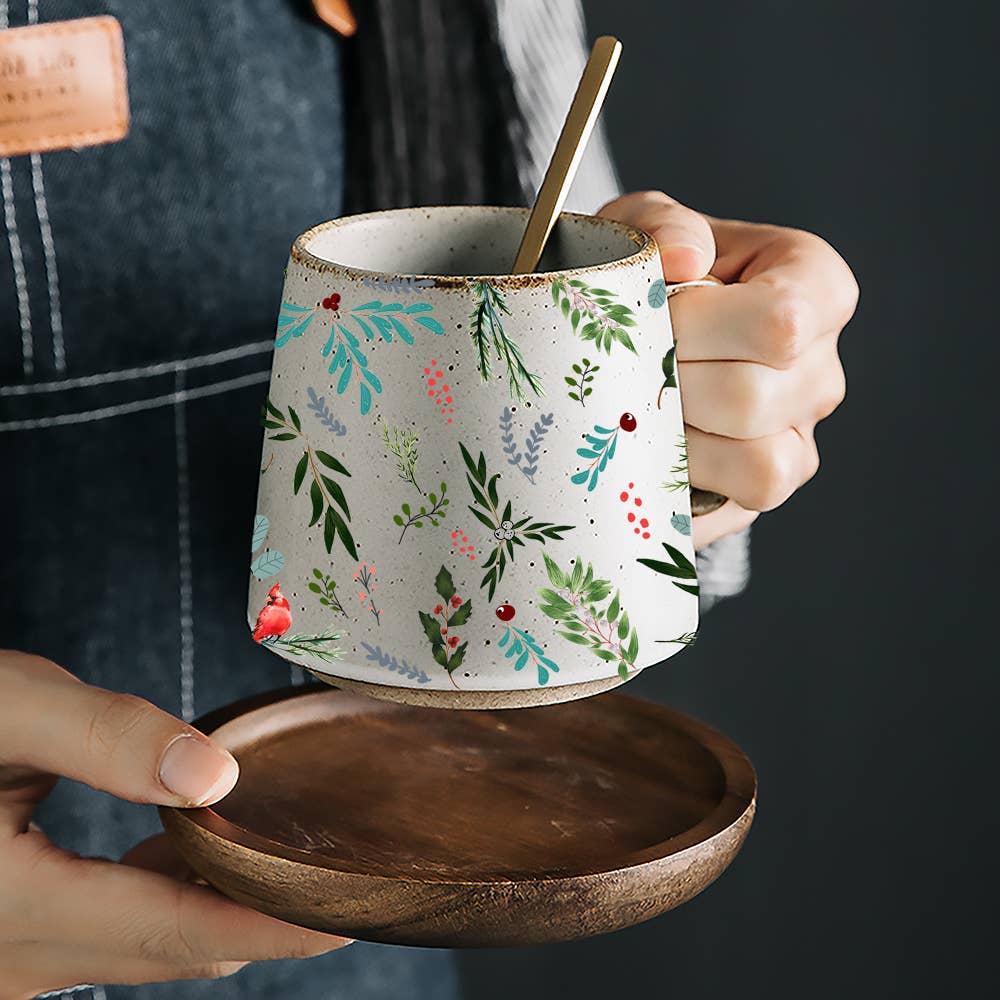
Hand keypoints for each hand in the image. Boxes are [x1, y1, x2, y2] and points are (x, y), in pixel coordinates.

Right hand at [0, 651, 348, 998]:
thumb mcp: (4, 709)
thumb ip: (107, 739)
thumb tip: (214, 775)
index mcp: (15, 908)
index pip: (183, 934)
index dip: (279, 923)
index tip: (353, 909)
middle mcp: (11, 961)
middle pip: (173, 952)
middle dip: (264, 917)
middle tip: (339, 871)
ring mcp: (6, 963)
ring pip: (143, 950)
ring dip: (216, 909)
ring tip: (284, 853)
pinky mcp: (6, 943)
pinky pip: (108, 938)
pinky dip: (165, 904)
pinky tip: (191, 851)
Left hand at [599, 191, 856, 548]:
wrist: (636, 340)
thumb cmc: (649, 278)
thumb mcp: (642, 230)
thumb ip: (663, 225)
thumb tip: (683, 256)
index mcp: (814, 286)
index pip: (780, 322)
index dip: (698, 326)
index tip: (652, 314)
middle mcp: (822, 366)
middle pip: (752, 398)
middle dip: (670, 385)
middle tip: (628, 367)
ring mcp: (801, 434)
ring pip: (757, 463)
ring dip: (676, 438)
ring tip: (639, 404)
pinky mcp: (769, 486)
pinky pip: (741, 503)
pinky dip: (686, 479)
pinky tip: (650, 446)